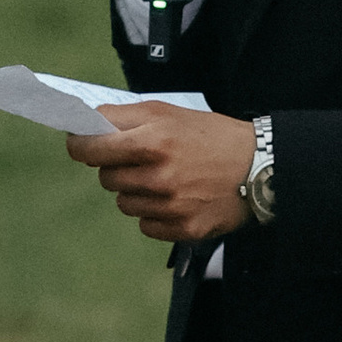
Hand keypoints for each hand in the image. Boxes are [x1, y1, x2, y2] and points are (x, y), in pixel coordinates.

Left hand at [66, 102, 257, 244]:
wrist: (260, 168)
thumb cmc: (212, 136)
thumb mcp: (169, 112)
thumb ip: (124, 117)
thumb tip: (83, 128)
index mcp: (155, 139)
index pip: (91, 149)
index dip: (80, 146)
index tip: (81, 145)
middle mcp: (161, 174)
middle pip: (106, 179)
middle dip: (117, 168)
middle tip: (142, 160)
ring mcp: (172, 205)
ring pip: (124, 204)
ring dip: (136, 192)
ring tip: (165, 179)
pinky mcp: (184, 229)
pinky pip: (145, 225)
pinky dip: (154, 214)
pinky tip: (177, 199)